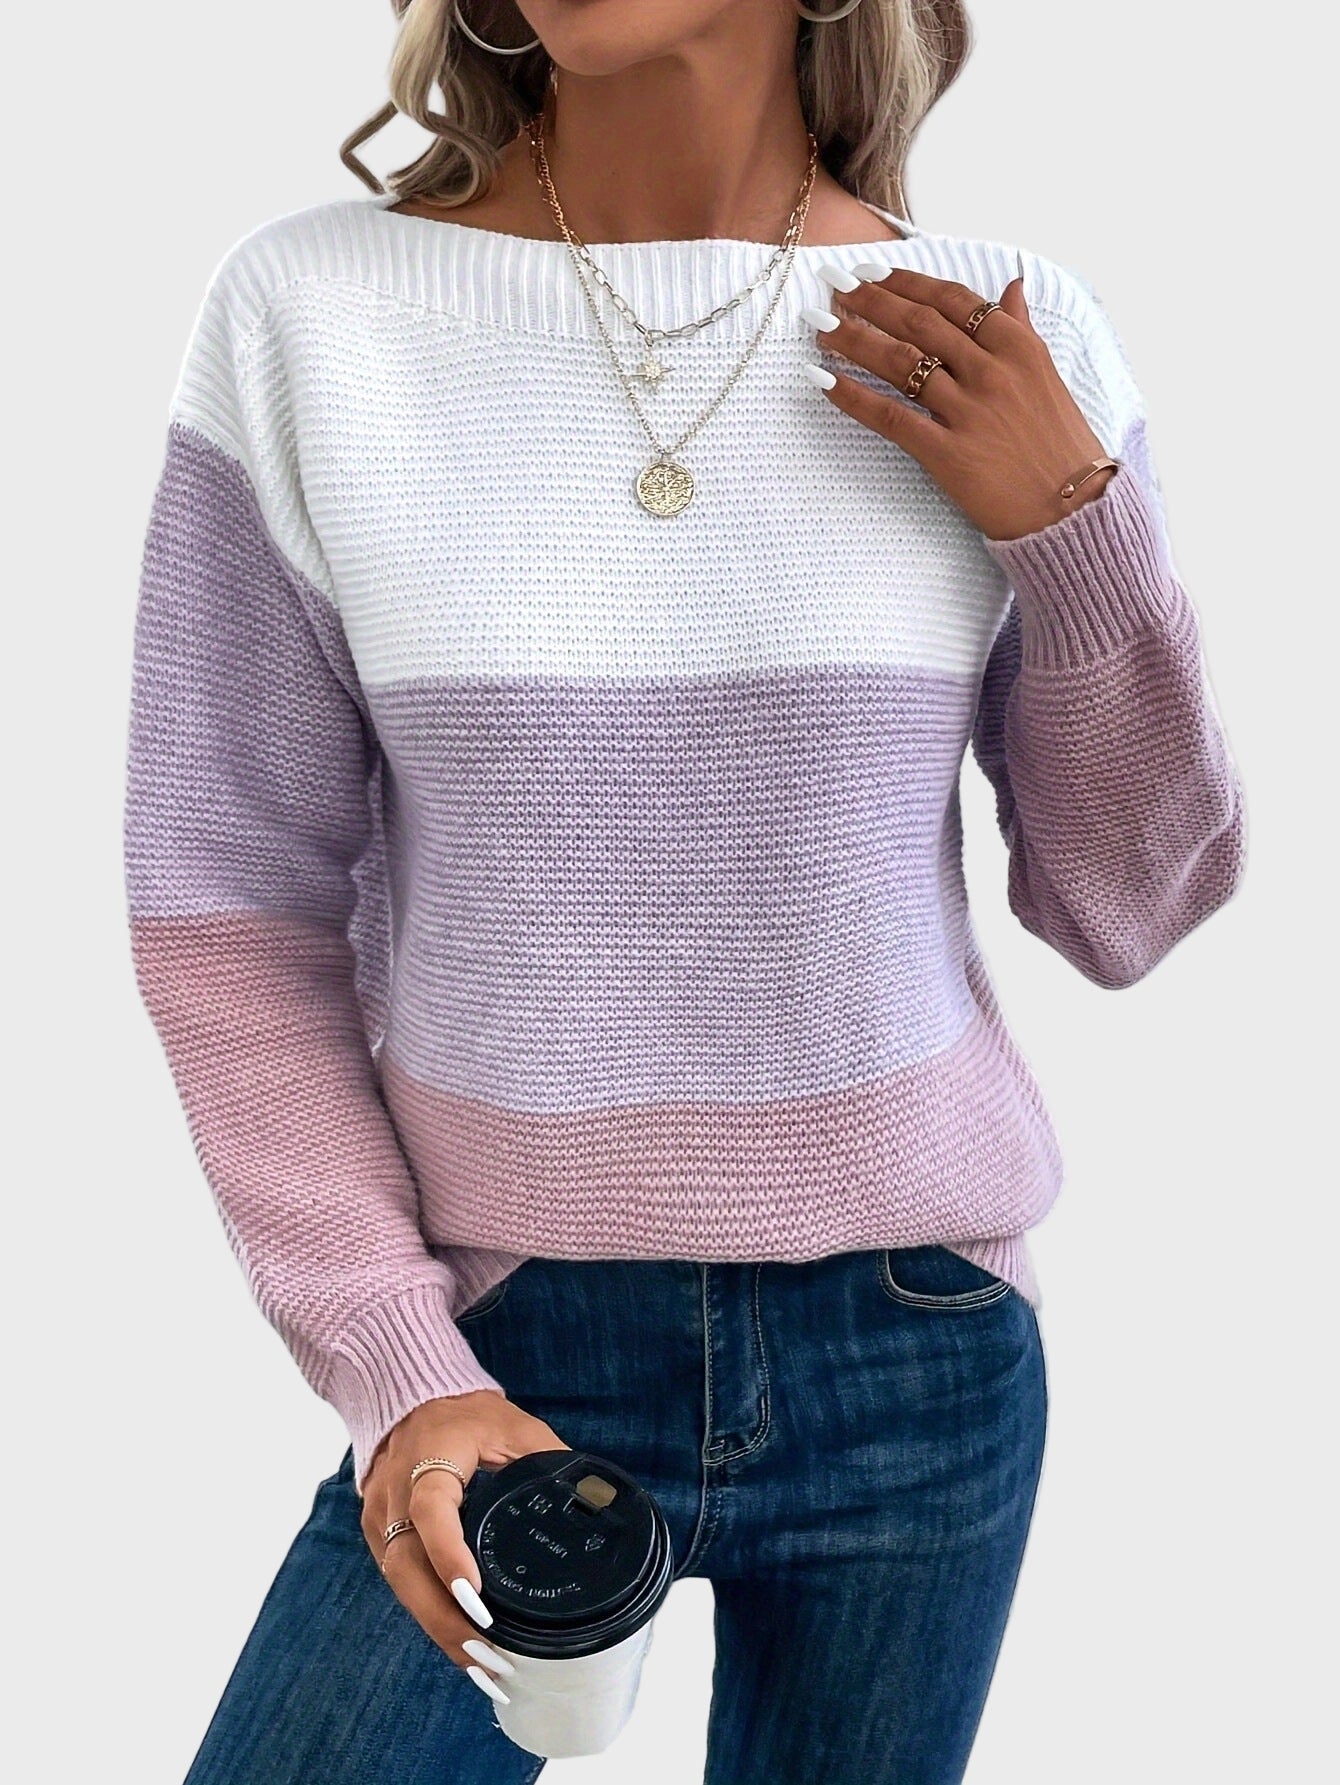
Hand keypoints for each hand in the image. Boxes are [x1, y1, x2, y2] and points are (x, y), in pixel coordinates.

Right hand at [360, 1389, 572, 1697]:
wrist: (410, 1397)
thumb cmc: (466, 1411)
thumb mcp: (515, 1426)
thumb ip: (548, 1460)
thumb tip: (594, 1499)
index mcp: (428, 1456)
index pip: (431, 1508)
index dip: (450, 1554)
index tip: (476, 1596)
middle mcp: (394, 1491)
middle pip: (407, 1566)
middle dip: (447, 1618)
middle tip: (491, 1657)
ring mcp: (379, 1515)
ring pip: (401, 1583)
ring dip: (440, 1628)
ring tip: (484, 1667)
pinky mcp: (378, 1533)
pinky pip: (402, 1582)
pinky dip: (430, 1614)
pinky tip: (461, 1645)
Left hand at [805, 265, 1116, 540]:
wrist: (1073, 509)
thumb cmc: (1060, 444)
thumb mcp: (1048, 376)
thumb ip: (1022, 328)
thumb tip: (1013, 286)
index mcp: (1017, 347)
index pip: (952, 299)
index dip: (906, 281)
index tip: (871, 270)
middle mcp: (991, 372)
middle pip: (918, 323)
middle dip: (870, 299)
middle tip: (834, 286)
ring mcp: (968, 412)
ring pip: (899, 362)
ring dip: (853, 339)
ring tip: (820, 326)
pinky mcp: (948, 453)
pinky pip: (890, 417)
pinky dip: (852, 396)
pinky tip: (822, 380)